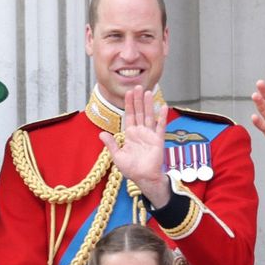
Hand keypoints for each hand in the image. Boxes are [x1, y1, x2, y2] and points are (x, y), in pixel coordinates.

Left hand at [100, 86, 171, 207]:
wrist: (143, 178)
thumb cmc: (131, 169)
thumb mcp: (117, 156)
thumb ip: (111, 144)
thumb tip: (101, 133)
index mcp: (131, 135)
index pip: (129, 116)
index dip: (129, 104)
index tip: (129, 92)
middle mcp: (141, 132)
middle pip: (139, 112)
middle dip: (138, 100)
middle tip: (138, 86)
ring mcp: (150, 135)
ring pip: (149, 116)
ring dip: (148, 104)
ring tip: (148, 92)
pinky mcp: (158, 140)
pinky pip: (160, 126)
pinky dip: (162, 117)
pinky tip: (164, 107)